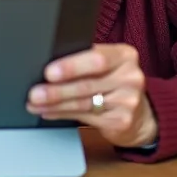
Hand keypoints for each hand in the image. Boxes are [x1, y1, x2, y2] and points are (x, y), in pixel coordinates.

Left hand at [27, 44, 157, 148]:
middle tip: (35, 93)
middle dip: (57, 90)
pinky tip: (48, 112)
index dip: (71, 66)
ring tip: (34, 103)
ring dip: (54, 104)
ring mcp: (128, 101)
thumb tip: (47, 62)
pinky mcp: (121, 121)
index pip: (97, 58)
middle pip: (87, 84)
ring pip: (83, 103)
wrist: (142, 113)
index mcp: (125, 55)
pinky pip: (85, 118)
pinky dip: (62, 114)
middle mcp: (130, 77)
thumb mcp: (108, 65)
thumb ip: (86, 60)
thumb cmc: (114, 82)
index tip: (49, 72)